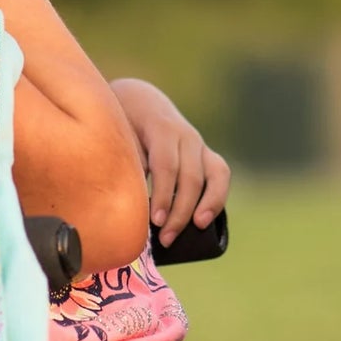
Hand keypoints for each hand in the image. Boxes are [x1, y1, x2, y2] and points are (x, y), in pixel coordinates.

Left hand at [109, 78, 229, 247]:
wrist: (141, 103)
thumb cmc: (124, 127)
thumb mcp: (120, 139)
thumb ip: (127, 164)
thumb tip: (126, 202)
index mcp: (161, 128)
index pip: (166, 166)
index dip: (162, 195)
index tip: (154, 221)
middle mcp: (186, 136)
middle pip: (191, 176)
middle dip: (180, 210)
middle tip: (165, 238)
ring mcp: (200, 144)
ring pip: (215, 174)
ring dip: (207, 205)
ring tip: (196, 228)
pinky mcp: (207, 155)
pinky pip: (220, 174)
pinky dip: (216, 197)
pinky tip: (204, 220)